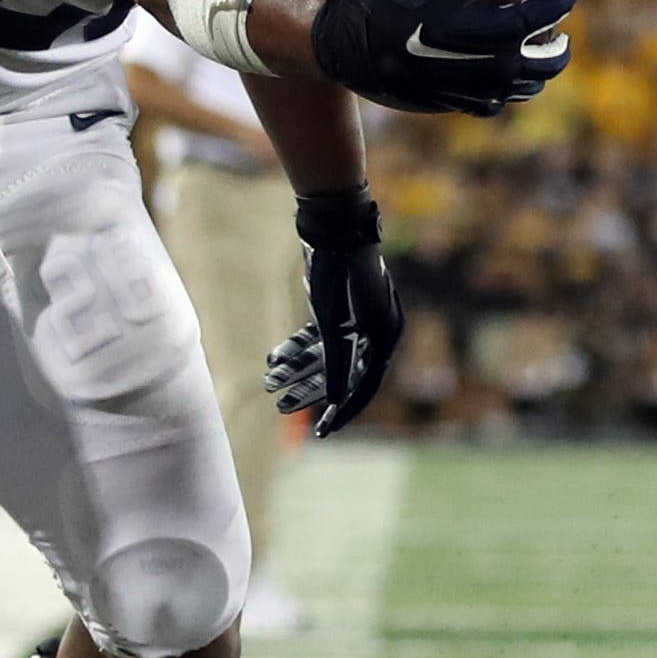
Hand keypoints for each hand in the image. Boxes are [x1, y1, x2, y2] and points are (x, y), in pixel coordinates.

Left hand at [263, 186, 402, 436]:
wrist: (332, 226)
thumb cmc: (337, 275)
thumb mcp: (334, 325)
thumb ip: (337, 364)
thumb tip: (336, 402)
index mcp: (386, 335)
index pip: (365, 385)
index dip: (344, 410)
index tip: (324, 431)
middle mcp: (377, 329)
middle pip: (342, 372)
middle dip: (310, 389)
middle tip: (281, 406)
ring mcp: (358, 317)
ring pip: (326, 354)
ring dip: (298, 369)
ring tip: (270, 383)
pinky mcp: (339, 305)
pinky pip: (319, 336)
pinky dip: (298, 347)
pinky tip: (274, 357)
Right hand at [310, 0, 574, 115]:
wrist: (361, 45)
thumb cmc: (397, 2)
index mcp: (489, 28)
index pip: (539, 16)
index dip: (558, 2)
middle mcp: (489, 62)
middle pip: (543, 62)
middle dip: (558, 50)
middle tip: (561, 38)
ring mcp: (475, 87)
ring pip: (522, 88)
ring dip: (536, 76)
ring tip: (537, 63)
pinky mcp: (456, 102)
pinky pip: (490, 104)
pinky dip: (501, 94)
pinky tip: (499, 85)